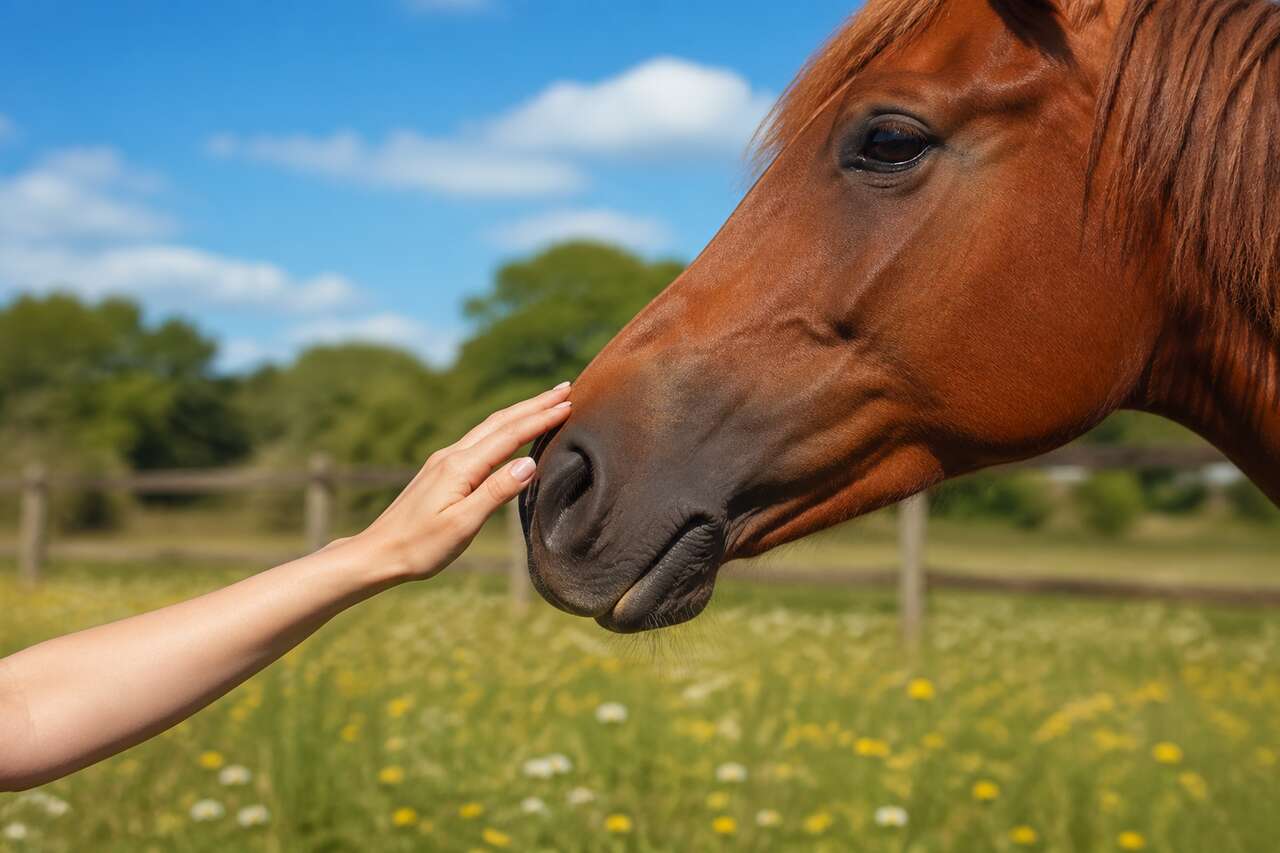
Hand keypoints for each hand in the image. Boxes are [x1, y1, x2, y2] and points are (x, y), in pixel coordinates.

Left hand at [352, 383, 571, 580]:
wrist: (378, 553)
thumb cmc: (420, 546)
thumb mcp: (462, 525)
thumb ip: (496, 492)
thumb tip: (530, 462)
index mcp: (460, 467)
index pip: (509, 435)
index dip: (541, 419)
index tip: (569, 404)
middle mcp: (452, 456)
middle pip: (501, 422)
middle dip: (534, 404)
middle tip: (566, 389)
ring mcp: (445, 460)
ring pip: (490, 427)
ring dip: (520, 412)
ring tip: (546, 401)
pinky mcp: (442, 470)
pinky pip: (480, 438)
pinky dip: (504, 427)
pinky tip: (510, 430)